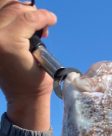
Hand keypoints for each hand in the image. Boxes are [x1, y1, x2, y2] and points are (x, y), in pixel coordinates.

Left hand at [0, 0, 56, 127]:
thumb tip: (39, 18)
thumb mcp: (42, 58)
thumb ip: (36, 34)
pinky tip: (19, 22)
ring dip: (19, 9)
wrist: (23, 97)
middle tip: (42, 23)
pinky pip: (0, 16)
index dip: (43, 16)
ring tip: (30, 20)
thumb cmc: (35, 83)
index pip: (27, 18)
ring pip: (3, 6)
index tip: (53, 19)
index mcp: (8, 43)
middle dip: (31, 12)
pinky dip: (9, 13)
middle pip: (14, 8)